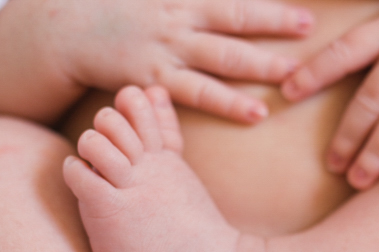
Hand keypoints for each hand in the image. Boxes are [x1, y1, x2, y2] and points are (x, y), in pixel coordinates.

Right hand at [47, 0, 313, 122]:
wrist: (69, 32)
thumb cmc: (120, 8)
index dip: (267, 5)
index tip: (303, 11)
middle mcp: (178, 21)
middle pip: (232, 22)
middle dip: (272, 26)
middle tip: (309, 34)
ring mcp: (165, 52)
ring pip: (219, 60)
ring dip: (257, 68)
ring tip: (292, 78)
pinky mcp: (153, 81)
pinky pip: (196, 94)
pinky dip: (227, 103)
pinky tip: (255, 113)